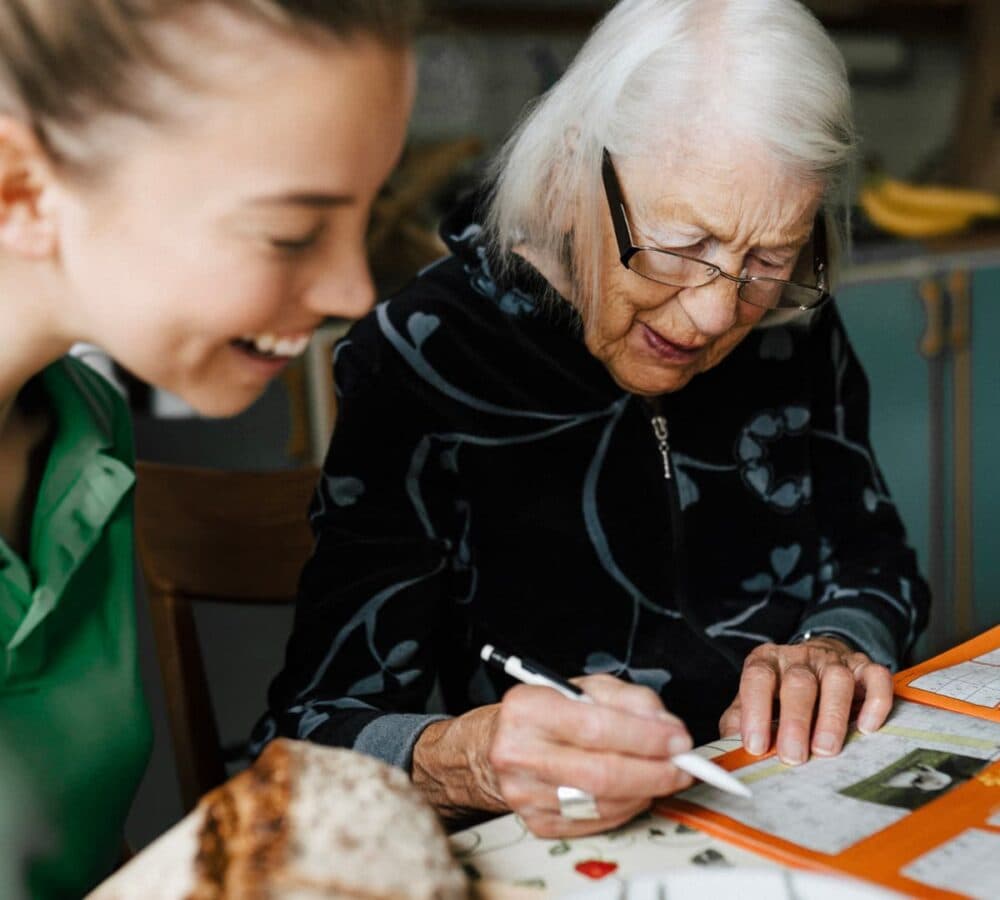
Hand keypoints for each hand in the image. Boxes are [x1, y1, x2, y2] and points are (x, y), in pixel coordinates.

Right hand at [412, 674, 693, 836]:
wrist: (491, 747)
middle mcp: (520, 752)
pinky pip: (594, 822)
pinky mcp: (535, 822)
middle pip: (601, 772)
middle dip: (654, 771)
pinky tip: (634, 792)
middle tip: (681, 766)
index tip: (677, 739)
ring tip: (661, 776)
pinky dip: (624, 809)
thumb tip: (666, 725)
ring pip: (602, 802)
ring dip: (644, 792)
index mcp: (528, 708)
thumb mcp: (580, 687)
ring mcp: (525, 793)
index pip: (596, 726)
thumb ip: (627, 698)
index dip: (646, 736)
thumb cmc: (540, 714)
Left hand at [718, 638, 892, 764]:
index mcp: (767, 661)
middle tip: (793, 756)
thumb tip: (731, 749)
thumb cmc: (780, 689)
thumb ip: (739, 720)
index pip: (757, 678)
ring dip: (832, 716)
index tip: (756, 746)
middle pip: (798, 682)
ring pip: (837, 679)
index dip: (755, 711)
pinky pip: (876, 677)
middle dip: (796, 721)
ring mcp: (834, 660)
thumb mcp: (753, 698)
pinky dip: (875, 702)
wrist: (817, 657)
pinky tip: (866, 727)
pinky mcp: (864, 667)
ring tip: (826, 749)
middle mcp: (800, 657)